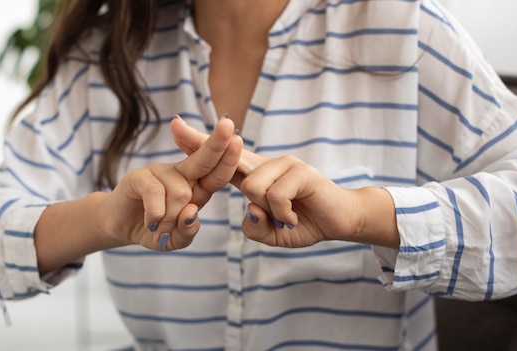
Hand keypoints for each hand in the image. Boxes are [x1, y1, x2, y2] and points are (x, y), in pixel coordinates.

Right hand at [100, 116, 242, 250]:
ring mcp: (160, 171)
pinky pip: (155, 192)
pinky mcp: (139, 175)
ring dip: (170, 220)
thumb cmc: (155, 229)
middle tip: (228, 124)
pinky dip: (155, 214)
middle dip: (217, 143)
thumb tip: (191, 212)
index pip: (218, 173)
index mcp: (198, 186)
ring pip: (180, 192)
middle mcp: (182, 174)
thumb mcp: (175, 239)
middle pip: (203, 159)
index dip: (229, 158)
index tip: (239, 140)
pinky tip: (151, 222)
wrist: (121, 227)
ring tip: (159, 228)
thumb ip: (187, 231)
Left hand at [171, 121, 399, 248]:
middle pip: (229, 152)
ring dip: (267, 210)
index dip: (199, 145)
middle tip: (175, 126)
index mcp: (256, 176)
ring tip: (286, 215)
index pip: (223, 159)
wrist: (340, 221)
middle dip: (202, 142)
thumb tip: (248, 211)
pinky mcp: (301, 172)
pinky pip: (275, 196)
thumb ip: (255, 228)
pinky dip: (283, 214)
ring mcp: (284, 164)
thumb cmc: (305, 222)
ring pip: (252, 187)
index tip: (175, 128)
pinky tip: (296, 216)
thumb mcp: (272, 233)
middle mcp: (267, 165)